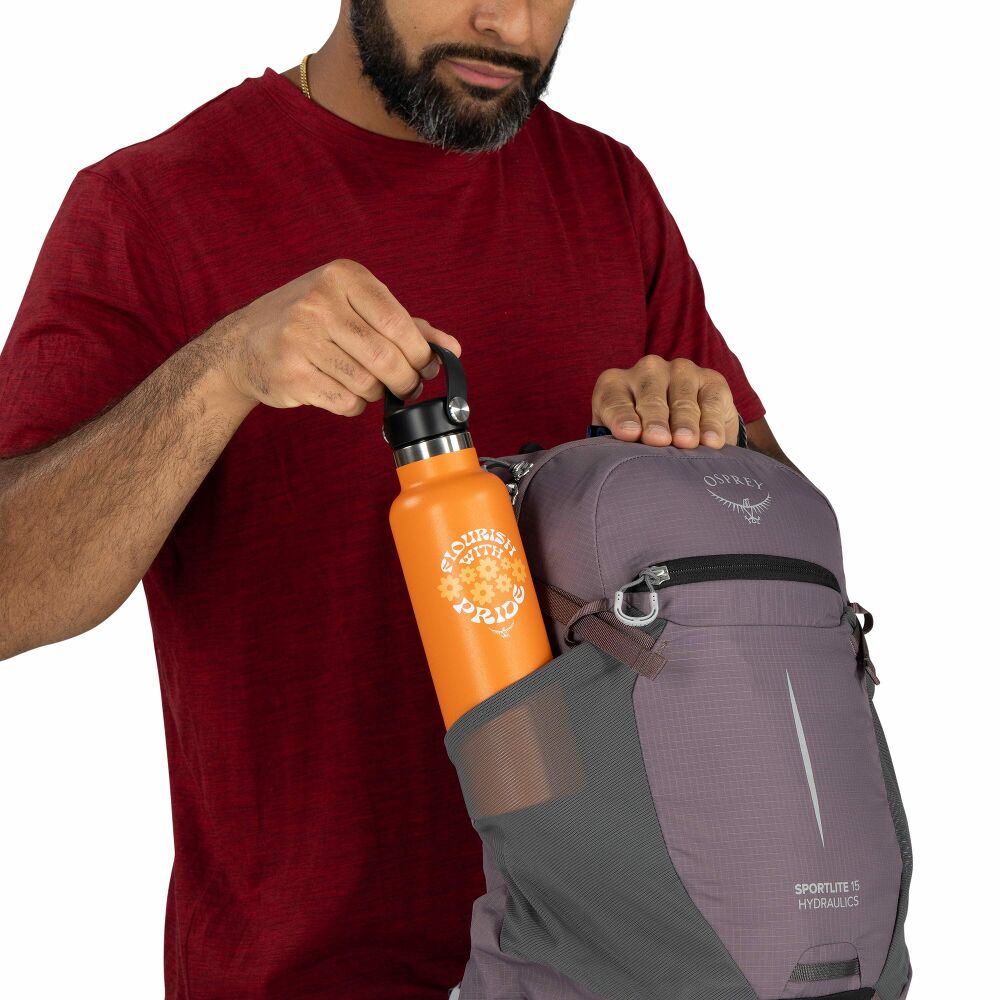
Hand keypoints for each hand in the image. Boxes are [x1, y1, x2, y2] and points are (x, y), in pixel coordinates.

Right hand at [206, 258, 460, 415]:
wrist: (244, 343)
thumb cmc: (310, 322)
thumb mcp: (354, 307)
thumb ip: (405, 324)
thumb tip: (451, 348)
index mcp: (341, 277)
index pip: (397, 321)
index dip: (421, 351)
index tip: (426, 365)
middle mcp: (318, 303)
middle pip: (385, 356)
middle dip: (405, 379)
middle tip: (406, 386)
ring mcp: (300, 338)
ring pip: (367, 382)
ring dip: (377, 392)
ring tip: (368, 384)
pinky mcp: (291, 373)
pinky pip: (345, 401)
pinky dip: (355, 405)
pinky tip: (344, 391)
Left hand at [591, 355, 738, 447]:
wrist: (688, 429)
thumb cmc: (644, 437)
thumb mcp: (625, 439)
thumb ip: (620, 444)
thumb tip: (622, 456)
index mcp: (615, 384)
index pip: (614, 401)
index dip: (621, 417)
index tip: (629, 434)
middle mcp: (648, 370)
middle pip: (650, 398)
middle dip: (654, 420)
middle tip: (658, 440)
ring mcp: (681, 370)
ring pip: (682, 400)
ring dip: (684, 423)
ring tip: (686, 442)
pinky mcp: (711, 380)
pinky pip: (711, 402)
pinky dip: (711, 424)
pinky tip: (711, 441)